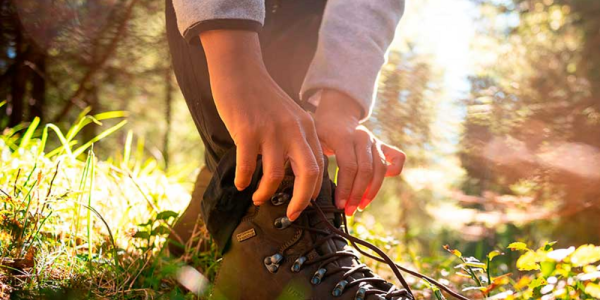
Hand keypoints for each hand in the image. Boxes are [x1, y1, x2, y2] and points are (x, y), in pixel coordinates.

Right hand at [201, 30, 323, 220]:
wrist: (240, 70)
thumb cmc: (262, 97)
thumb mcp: (289, 116)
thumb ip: (295, 140)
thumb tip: (295, 173)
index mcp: (306, 127)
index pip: (318, 166)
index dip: (313, 191)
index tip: (303, 204)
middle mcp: (293, 130)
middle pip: (308, 174)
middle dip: (301, 201)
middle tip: (292, 214)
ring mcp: (270, 130)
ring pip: (275, 175)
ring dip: (266, 193)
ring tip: (257, 198)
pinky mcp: (247, 131)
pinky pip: (248, 166)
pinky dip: (244, 180)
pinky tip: (241, 183)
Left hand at [314, 89, 405, 215]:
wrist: (337, 115)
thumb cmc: (322, 132)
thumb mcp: (314, 140)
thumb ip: (316, 159)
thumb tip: (311, 186)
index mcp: (344, 136)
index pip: (349, 167)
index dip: (345, 189)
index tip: (339, 205)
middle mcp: (363, 137)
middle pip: (365, 171)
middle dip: (357, 195)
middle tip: (348, 210)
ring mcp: (375, 140)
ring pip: (380, 169)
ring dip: (372, 192)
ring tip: (360, 206)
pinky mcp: (383, 145)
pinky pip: (398, 158)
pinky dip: (394, 172)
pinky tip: (379, 185)